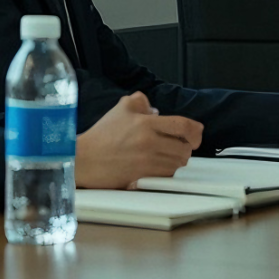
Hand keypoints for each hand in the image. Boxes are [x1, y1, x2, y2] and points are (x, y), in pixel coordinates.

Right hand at [74, 91, 202, 189]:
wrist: (82, 159)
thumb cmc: (102, 134)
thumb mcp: (122, 108)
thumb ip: (142, 101)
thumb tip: (157, 110)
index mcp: (146, 124)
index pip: (183, 126)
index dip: (195, 131)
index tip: (196, 135)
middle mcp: (149, 143)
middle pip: (184, 148)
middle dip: (185, 148)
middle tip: (179, 146)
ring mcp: (145, 162)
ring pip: (176, 164)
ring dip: (177, 161)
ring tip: (169, 157)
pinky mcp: (139, 177)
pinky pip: (164, 177)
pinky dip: (167, 172)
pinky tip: (160, 168)